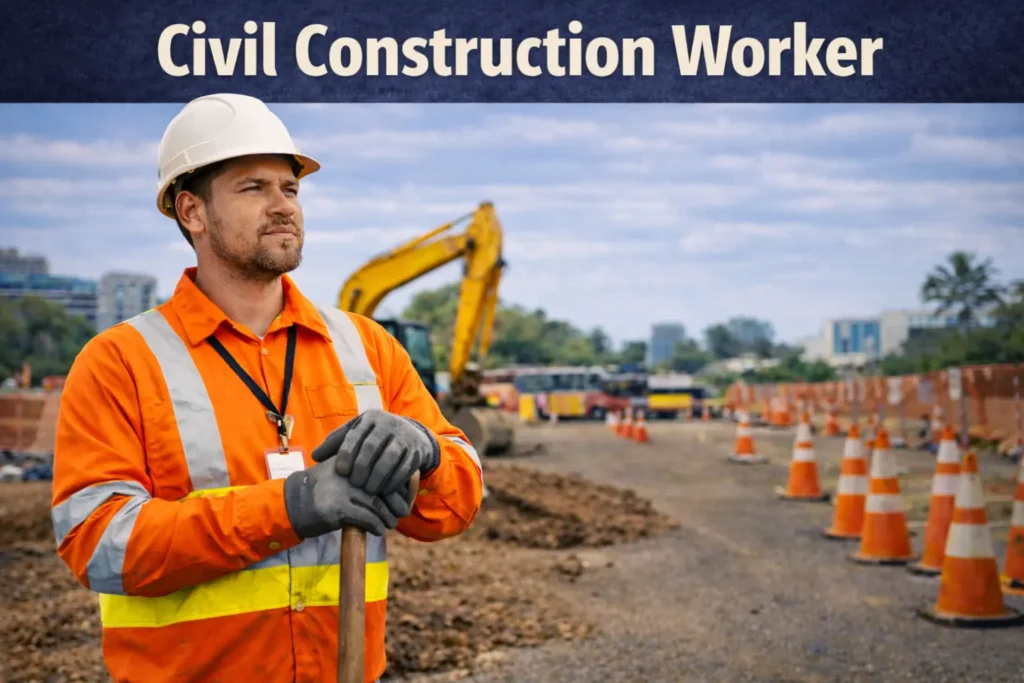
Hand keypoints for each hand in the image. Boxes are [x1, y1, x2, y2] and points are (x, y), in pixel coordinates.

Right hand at [283, 455, 396, 538]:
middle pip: (384, 487)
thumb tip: (391, 485)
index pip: (384, 470)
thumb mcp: (340, 474)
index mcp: (352, 460)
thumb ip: (361, 475)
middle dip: (396, 502)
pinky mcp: (340, 508)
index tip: (402, 497)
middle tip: (401, 512)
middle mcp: (350, 472)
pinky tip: (378, 530)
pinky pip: (368, 519)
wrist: (291, 503)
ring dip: (388, 517)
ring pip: (378, 505)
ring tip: (391, 523)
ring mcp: (345, 490)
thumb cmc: (319, 491)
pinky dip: (376, 526)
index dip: (396, 486)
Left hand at [312, 409, 438, 518]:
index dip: (346, 454)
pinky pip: (404, 468)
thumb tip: (315, 456)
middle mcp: (389, 423)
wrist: (411, 435)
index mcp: (371, 417)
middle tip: (355, 483)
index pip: (355, 435)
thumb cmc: (375, 437)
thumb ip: (336, 443)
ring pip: (389, 458)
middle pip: (372, 447)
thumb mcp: (357, 434)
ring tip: (369, 490)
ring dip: (377, 477)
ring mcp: (405, 437)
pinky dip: (393, 481)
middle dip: (361, 468)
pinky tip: (384, 491)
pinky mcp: (416, 451)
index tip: (340, 472)